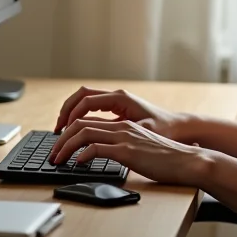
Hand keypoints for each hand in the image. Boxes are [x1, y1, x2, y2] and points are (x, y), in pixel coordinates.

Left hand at [48, 118, 207, 186]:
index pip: (88, 120)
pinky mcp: (127, 151)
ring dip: (65, 147)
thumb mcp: (141, 149)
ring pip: (84, 133)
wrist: (186, 161)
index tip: (60, 145)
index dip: (69, 130)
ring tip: (57, 160)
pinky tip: (77, 164)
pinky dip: (82, 156)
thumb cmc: (167, 159)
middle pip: (80, 123)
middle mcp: (122, 127)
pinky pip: (96, 149)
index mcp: (124, 125)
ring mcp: (124, 138)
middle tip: (52, 154)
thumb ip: (123, 149)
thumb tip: (104, 158)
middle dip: (60, 138)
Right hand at [53, 86, 186, 140]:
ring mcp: (116, 100)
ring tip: (62, 131)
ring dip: (71, 113)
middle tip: (56, 131)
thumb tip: (97, 141)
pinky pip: (92, 108)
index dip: (71, 116)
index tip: (62, 131)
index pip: (86, 101)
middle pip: (81, 96)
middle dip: (66, 111)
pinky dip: (81, 116)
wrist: (179, 127)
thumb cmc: (164, 129)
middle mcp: (116, 96)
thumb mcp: (142, 131)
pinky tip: (76, 131)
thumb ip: (120, 133)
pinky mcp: (117, 108)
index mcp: (120, 98)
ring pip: (85, 100)